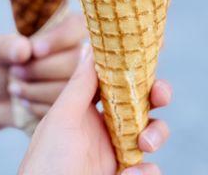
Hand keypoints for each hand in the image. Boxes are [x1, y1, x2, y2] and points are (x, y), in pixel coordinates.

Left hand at [8, 14, 86, 118]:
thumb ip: (6, 46)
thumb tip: (25, 48)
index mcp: (64, 30)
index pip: (77, 25)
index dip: (60, 38)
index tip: (35, 50)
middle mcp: (78, 53)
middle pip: (76, 60)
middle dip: (42, 69)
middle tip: (14, 72)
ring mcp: (80, 81)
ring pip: (72, 87)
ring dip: (38, 90)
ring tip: (15, 88)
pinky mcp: (76, 105)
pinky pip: (66, 109)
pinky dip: (39, 107)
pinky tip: (24, 102)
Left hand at [20, 46, 170, 174]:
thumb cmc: (47, 163)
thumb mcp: (63, 118)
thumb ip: (80, 83)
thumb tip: (90, 45)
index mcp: (90, 108)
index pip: (118, 80)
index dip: (136, 68)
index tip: (150, 55)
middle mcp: (107, 126)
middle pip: (142, 102)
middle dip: (157, 95)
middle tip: (160, 95)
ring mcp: (118, 152)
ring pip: (152, 132)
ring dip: (156, 133)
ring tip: (144, 144)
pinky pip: (149, 170)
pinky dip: (147, 172)